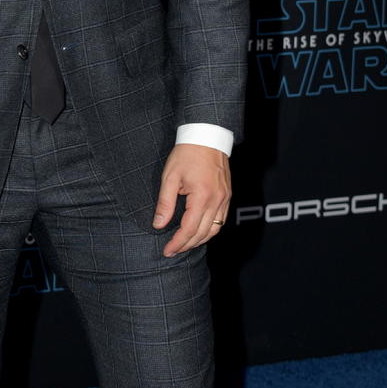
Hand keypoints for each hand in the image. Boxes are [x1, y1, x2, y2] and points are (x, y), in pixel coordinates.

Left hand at [153, 143, 230, 257]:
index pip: (189, 229)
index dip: (177, 243)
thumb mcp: (170, 177)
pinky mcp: (227, 195)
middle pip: (203, 233)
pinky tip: (199, 231)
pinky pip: (221, 220)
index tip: (167, 250)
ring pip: (215, 229)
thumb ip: (165, 203)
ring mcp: (225, 198)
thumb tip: (159, 224)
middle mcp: (217, 200)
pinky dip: (210, 230)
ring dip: (200, 240)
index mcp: (202, 197)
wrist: (207, 136)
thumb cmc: (186, 154)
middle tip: (172, 251)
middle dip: (186, 245)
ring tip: (184, 244)